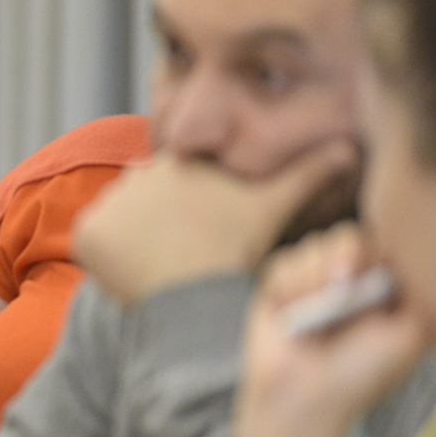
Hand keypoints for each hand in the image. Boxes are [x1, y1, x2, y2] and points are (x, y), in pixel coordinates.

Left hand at [74, 140, 356, 306]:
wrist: (197, 289)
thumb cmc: (237, 248)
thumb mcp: (276, 205)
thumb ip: (308, 173)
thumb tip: (349, 147)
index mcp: (174, 163)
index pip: (173, 188)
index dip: (187, 214)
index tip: (200, 237)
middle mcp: (133, 175)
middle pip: (142, 205)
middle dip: (156, 225)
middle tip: (181, 256)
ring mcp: (105, 204)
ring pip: (118, 224)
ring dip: (130, 241)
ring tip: (161, 266)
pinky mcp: (85, 234)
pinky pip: (90, 244)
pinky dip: (105, 259)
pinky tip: (132, 272)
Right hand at [239, 225, 431, 436]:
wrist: (304, 397)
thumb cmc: (359, 375)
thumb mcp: (408, 337)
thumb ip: (419, 297)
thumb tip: (416, 265)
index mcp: (381, 293)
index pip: (381, 247)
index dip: (373, 254)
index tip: (366, 275)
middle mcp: (347, 285)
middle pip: (346, 236)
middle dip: (342, 257)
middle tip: (340, 287)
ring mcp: (311, 285)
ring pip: (312, 245)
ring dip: (314, 276)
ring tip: (315, 310)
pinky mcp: (277, 290)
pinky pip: (282, 262)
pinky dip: (288, 285)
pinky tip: (292, 312)